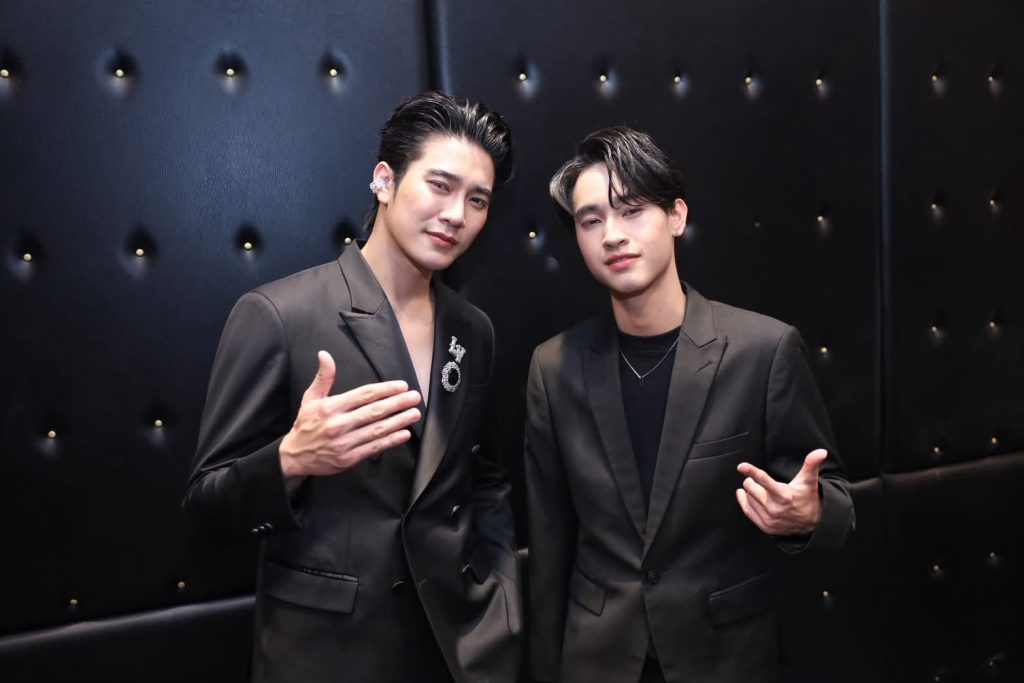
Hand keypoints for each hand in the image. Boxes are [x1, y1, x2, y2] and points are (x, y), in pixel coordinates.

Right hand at [279, 351, 421, 482]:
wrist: (295, 456)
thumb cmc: (306, 424)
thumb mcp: (310, 398)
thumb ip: (323, 377)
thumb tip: (324, 354)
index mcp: (331, 407)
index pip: (364, 395)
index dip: (385, 390)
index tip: (402, 386)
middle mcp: (339, 424)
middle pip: (374, 411)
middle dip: (397, 403)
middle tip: (415, 397)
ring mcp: (344, 443)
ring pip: (377, 429)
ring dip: (399, 421)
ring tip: (414, 413)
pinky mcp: (348, 458)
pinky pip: (373, 448)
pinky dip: (390, 441)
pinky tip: (404, 434)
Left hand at [735, 449, 825, 535]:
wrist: (812, 524)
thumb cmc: (807, 498)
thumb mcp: (809, 481)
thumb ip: (811, 464)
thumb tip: (821, 451)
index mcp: (784, 495)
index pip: (764, 480)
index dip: (752, 471)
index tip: (741, 466)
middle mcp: (775, 508)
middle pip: (752, 489)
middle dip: (751, 481)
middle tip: (755, 480)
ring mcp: (769, 519)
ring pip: (748, 499)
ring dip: (748, 492)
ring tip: (753, 488)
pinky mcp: (765, 526)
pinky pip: (748, 511)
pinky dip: (744, 502)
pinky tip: (744, 495)